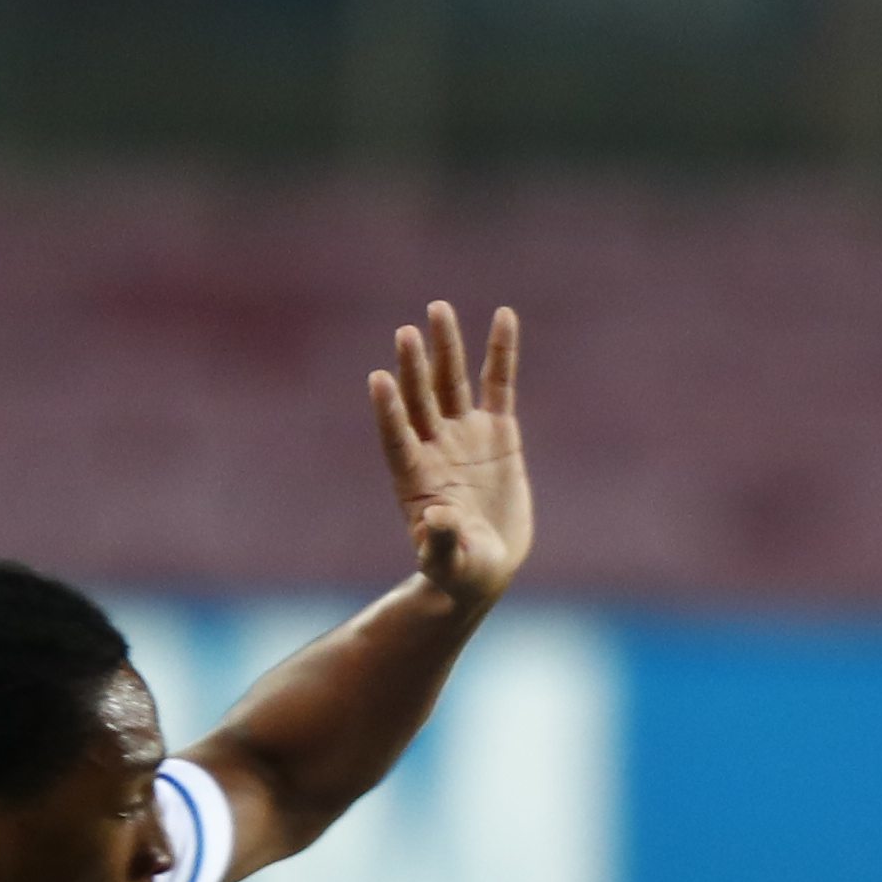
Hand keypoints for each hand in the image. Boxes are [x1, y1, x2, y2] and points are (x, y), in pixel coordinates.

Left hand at [371, 303, 532, 607]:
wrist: (484, 565)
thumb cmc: (460, 571)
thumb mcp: (451, 564)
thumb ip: (441, 543)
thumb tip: (436, 521)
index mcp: (415, 479)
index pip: (397, 437)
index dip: (388, 411)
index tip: (377, 378)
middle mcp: (434, 448)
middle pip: (421, 399)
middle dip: (415, 366)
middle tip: (406, 331)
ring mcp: (464, 436)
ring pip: (452, 383)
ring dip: (445, 348)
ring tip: (438, 309)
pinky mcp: (498, 431)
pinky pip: (500, 384)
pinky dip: (501, 353)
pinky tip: (504, 316)